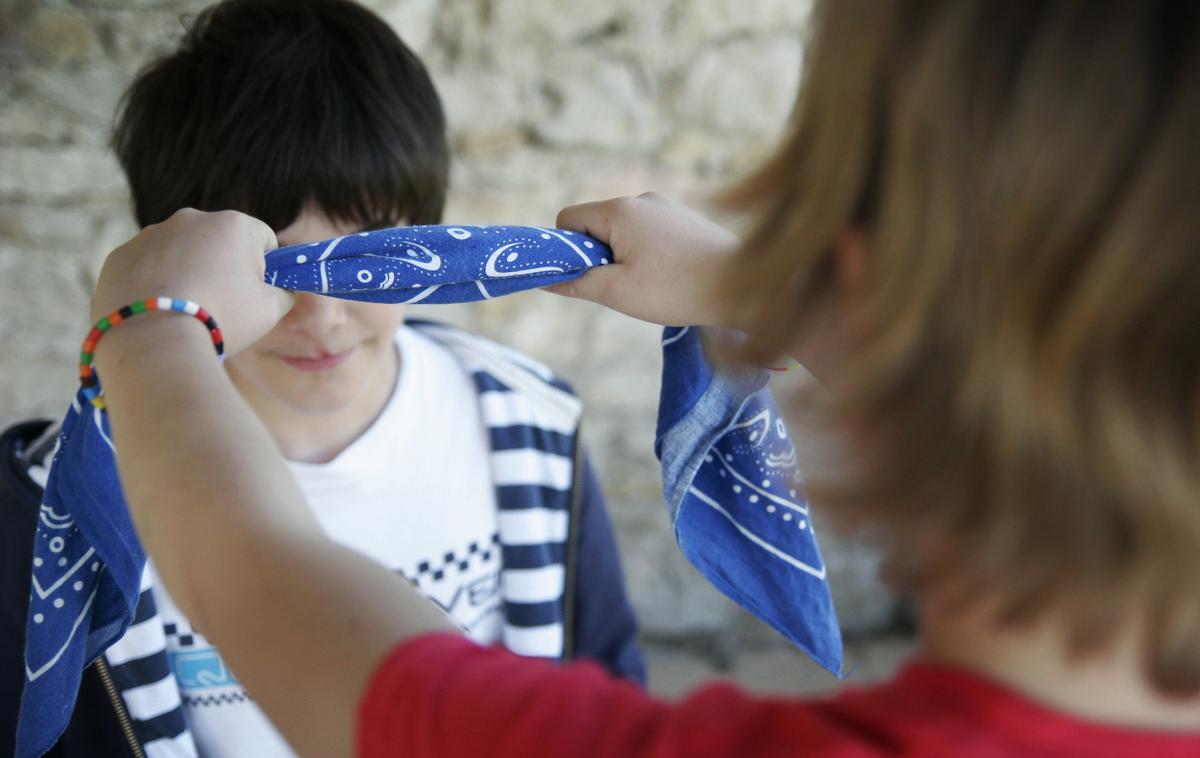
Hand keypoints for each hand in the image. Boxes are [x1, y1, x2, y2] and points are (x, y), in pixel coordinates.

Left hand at [91, 208, 292, 354]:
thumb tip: (281, 288)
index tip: (255, 293)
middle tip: (221, 305)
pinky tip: (158, 311)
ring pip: (179, 252)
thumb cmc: (222, 320)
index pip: (262, 239)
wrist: (155, 342)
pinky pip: (145, 267)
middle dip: (222, 267)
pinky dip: (154, 284)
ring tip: (186, 312)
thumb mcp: (271, 309)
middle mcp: (190, 218)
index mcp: (233, 224)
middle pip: (218, 242)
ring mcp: (150, 234)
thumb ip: (284, 291)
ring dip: (186, 274)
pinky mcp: (120, 255)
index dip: (265, 268)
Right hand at [549, 193, 741, 328]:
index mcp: (620, 210)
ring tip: (650, 284)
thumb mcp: (618, 292)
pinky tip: (669, 277)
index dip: (565, 249)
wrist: (746, 286)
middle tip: (620, 286)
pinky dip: (647, 255)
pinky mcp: (685, 219)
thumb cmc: (677, 290)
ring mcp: (667, 207)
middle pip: (596, 223)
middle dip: (597, 255)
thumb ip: (576, 282)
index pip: (568, 219)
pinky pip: (648, 233)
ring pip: (623, 230)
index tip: (584, 276)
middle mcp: (642, 199)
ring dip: (623, 257)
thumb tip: (545, 280)